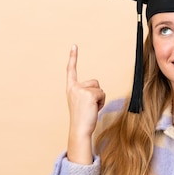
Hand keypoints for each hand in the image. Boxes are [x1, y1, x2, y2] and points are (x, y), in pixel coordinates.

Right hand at [66, 45, 104, 163]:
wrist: (79, 129)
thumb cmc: (82, 119)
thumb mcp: (81, 103)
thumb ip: (86, 93)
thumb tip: (98, 93)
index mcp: (71, 88)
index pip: (71, 70)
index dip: (73, 57)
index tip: (74, 46)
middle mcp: (74, 87)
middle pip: (95, 82)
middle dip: (97, 94)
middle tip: (89, 107)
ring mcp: (81, 90)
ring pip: (100, 88)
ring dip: (99, 99)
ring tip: (91, 109)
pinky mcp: (89, 94)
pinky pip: (102, 94)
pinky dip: (102, 102)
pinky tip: (94, 109)